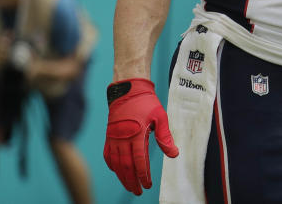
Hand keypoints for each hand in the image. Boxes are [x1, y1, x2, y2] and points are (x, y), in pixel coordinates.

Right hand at [103, 78, 178, 194]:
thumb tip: (174, 154)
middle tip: (138, 191)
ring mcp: (113, 137)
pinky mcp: (109, 135)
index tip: (147, 184)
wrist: (128, 89)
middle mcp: (122, 138)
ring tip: (129, 186)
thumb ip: (165, 137)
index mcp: (136, 134)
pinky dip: (112, 165)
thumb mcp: (160, 117)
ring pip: (116, 163)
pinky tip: (117, 171)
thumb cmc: (146, 102)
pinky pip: (108, 155)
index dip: (143, 174)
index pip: (139, 161)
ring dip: (122, 177)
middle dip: (132, 181)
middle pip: (126, 166)